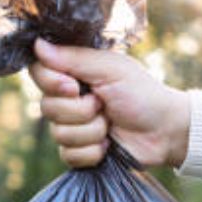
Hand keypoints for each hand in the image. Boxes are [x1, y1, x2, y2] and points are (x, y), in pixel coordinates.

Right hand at [30, 39, 190, 168]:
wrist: (163, 131)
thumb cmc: (142, 94)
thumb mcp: (110, 69)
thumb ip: (74, 58)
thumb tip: (37, 45)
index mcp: (73, 74)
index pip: (38, 73)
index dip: (52, 83)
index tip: (74, 86)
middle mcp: (67, 100)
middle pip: (46, 108)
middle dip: (81, 111)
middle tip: (104, 105)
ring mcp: (72, 127)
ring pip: (59, 134)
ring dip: (92, 131)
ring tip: (110, 125)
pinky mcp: (79, 152)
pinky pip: (69, 156)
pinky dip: (93, 152)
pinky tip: (109, 145)